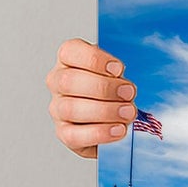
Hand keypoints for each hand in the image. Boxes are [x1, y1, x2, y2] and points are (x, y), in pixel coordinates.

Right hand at [45, 38, 136, 158]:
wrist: (112, 118)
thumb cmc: (113, 89)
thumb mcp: (118, 72)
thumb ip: (119, 72)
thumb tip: (129, 82)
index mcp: (69, 60)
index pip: (70, 51)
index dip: (94, 60)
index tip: (118, 68)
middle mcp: (58, 83)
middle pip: (69, 81)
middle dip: (103, 87)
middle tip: (129, 92)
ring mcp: (58, 109)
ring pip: (71, 108)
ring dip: (105, 111)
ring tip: (128, 112)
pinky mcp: (64, 133)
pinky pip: (75, 135)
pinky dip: (100, 132)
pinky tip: (118, 129)